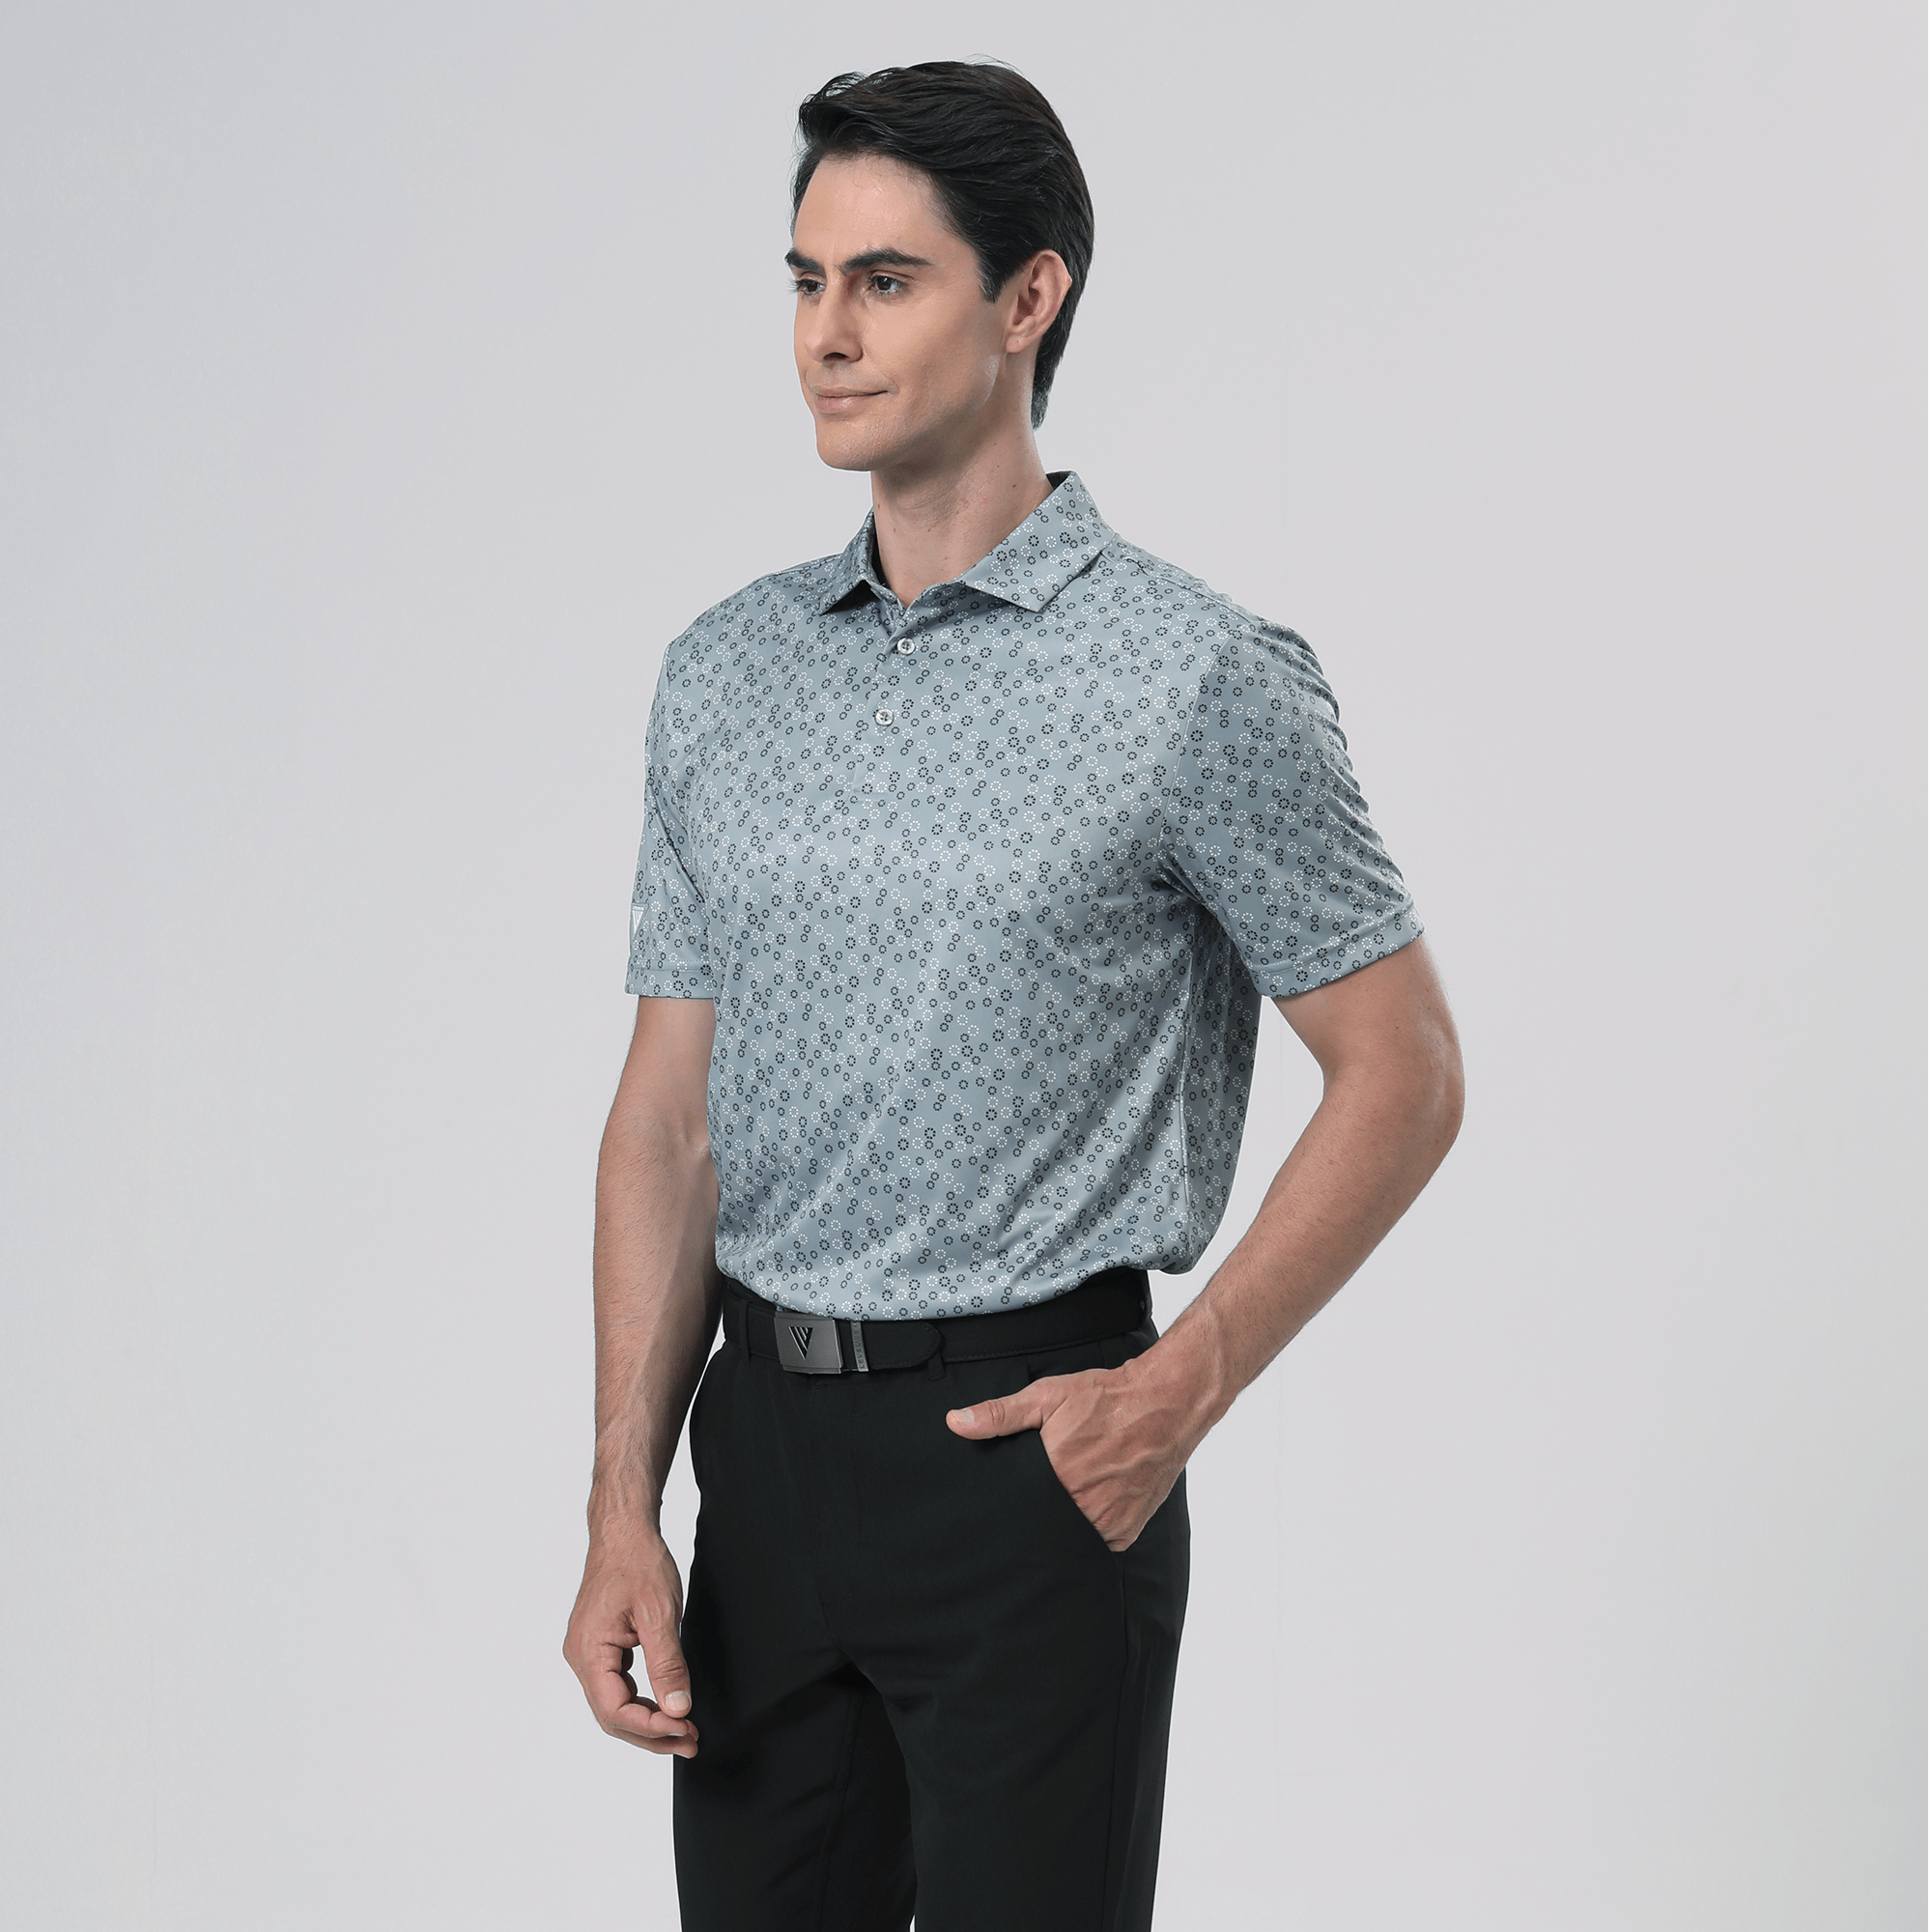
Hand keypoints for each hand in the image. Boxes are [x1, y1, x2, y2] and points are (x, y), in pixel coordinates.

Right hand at [563, 1521, 698, 1756]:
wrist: (625, 1530)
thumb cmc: (638, 1562)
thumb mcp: (660, 1613)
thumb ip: (667, 1664)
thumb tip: (678, 1709)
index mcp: (588, 1651)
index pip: (614, 1710)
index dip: (650, 1728)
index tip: (685, 1729)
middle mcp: (580, 1657)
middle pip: (612, 1715)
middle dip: (652, 1734)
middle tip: (692, 1741)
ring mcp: (587, 1653)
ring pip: (614, 1704)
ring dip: (649, 1721)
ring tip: (685, 1729)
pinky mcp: (599, 1647)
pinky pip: (617, 1686)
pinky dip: (642, 1700)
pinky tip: (667, 1705)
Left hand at [945, 1357, 1199, 1551]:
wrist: (1165, 1403)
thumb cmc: (1105, 1397)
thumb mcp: (1048, 1396)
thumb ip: (1000, 1414)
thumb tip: (955, 1423)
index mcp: (1057, 1476)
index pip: (1018, 1510)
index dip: (1007, 1509)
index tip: (996, 1510)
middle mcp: (1083, 1505)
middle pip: (1043, 1528)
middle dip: (1032, 1520)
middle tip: (1029, 1505)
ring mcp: (1108, 1522)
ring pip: (1069, 1540)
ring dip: (1060, 1528)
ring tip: (1059, 1504)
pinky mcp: (1127, 1530)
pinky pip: (1098, 1543)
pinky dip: (1088, 1531)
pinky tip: (1083, 1510)